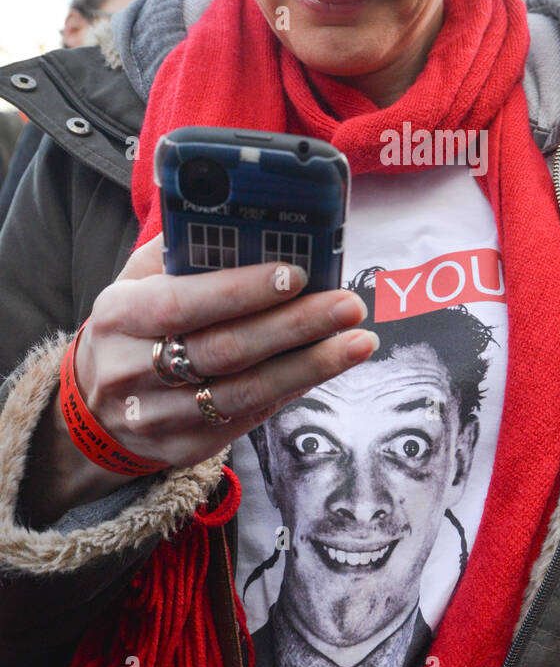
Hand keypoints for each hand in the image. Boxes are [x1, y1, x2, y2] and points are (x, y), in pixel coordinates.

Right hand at [73, 234, 377, 469]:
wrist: (95, 408)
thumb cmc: (133, 326)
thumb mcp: (136, 281)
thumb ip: (182, 250)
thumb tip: (244, 217)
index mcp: (120, 315)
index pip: (183, 302)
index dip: (241, 289)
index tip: (296, 273)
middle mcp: (133, 370)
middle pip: (225, 350)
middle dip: (295, 326)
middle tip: (348, 305)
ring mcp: (158, 417)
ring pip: (245, 393)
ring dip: (310, 366)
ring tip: (358, 341)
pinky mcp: (184, 448)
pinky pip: (248, 419)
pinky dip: (291, 390)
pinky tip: (326, 366)